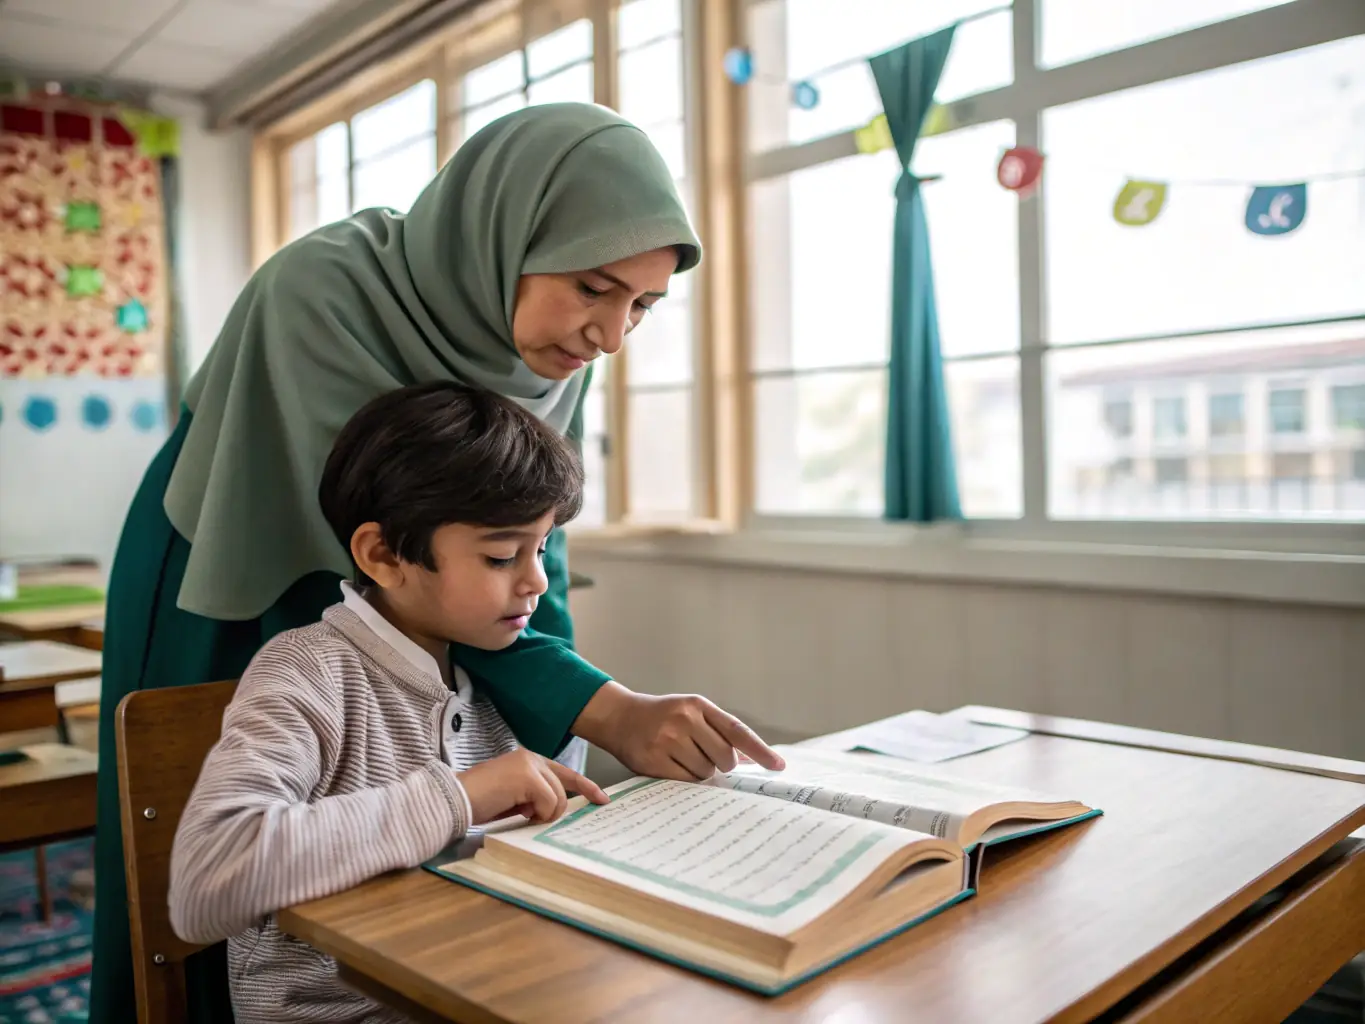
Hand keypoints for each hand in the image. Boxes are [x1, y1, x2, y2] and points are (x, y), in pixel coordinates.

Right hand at [457, 748, 608, 825]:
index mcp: (527, 761)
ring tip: (518, 813)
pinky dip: (537, 814)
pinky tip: (518, 812)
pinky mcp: (527, 776)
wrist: (455, 800)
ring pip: (558, 798)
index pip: (564, 773)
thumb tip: (554, 811)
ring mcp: (529, 765)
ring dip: (542, 814)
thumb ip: (534, 798)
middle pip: (563, 787)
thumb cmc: (479, 802)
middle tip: (532, 818)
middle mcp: (530, 757)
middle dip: (556, 810)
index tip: (603, 799)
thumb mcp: (513, 798)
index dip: (586, 786)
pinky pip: (548, 803)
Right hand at [574, 683, 785, 780]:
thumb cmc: (662, 717)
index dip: (760, 750)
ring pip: (705, 772)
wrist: (619, 716)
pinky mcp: (653, 759)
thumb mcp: (691, 712)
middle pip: (725, 758)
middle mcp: (685, 719)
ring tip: (682, 758)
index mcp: (699, 705)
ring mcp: (668, 739)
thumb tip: (751, 759)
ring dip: (700, 773)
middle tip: (705, 757)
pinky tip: (671, 767)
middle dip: (721, 765)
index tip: (778, 766)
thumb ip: (719, 731)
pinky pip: (684, 782)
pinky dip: (684, 780)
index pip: (737, 730)